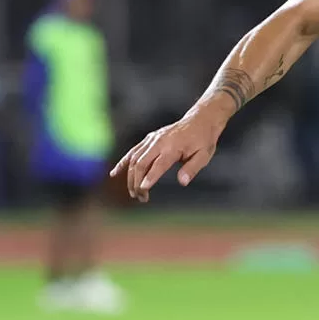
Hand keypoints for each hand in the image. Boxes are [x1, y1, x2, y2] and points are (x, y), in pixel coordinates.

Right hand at [110, 99, 228, 201]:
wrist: (200, 121)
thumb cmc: (203, 141)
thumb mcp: (204, 155)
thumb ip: (192, 168)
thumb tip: (182, 182)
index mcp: (173, 147)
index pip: (158, 165)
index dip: (150, 178)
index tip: (143, 191)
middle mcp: (159, 142)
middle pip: (141, 163)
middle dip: (137, 182)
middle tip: (141, 198)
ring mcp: (152, 139)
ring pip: (134, 159)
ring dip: (130, 177)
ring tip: (134, 194)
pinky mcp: (149, 139)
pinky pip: (133, 152)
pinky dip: (123, 163)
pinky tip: (114, 174)